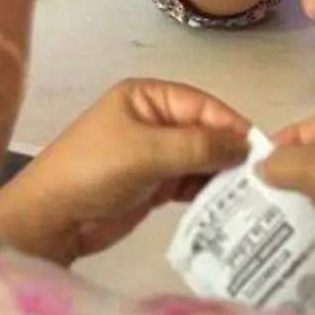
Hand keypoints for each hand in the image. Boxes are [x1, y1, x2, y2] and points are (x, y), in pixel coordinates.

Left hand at [0, 80, 249, 265]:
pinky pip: (192, 182)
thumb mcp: (146, 151)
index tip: (261, 152)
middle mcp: (154, 120)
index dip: (231, 126)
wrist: (52, 218)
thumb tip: (246, 145)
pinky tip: (229, 206)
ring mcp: (155, 153)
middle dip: (230, 152)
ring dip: (222, 175)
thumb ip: (197, 145)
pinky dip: (208, 192)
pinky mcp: (156, 184)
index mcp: (147, 97)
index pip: (202, 104)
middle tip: (262, 178)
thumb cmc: (94, 171)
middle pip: (205, 131)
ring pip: (202, 158)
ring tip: (251, 195)